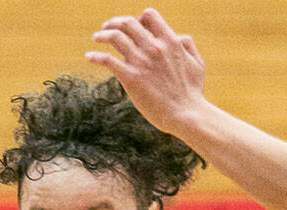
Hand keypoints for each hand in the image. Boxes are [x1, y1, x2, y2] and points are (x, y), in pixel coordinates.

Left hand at [87, 8, 207, 133]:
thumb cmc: (194, 93)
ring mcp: (141, 62)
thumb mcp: (198, 64)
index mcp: (170, 41)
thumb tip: (178, 36)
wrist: (188, 115)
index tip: (133, 26)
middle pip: (127, 22)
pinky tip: (89, 57)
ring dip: (102, 35)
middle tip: (107, 27)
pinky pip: (107, 60)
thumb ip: (188, 45)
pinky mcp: (131, 78)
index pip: (149, 15)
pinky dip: (95, 56)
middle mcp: (154, 47)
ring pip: (114, 37)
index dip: (139, 18)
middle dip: (114, 22)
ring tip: (96, 38)